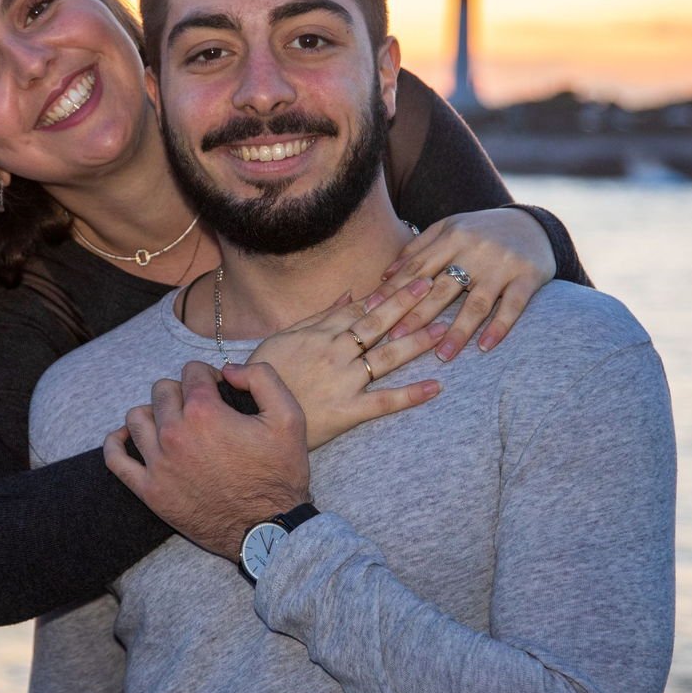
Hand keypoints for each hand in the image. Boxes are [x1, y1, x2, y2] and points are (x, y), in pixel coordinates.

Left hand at [103, 360, 309, 559]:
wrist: (267, 529)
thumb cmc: (279, 474)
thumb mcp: (289, 416)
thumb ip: (261, 377)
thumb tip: (228, 370)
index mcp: (204, 412)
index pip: (191, 371)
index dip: (209, 377)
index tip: (220, 392)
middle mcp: (174, 434)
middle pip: (162, 390)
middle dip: (182, 391)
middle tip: (201, 409)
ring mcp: (158, 463)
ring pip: (137, 417)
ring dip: (154, 412)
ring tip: (173, 423)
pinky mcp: (149, 490)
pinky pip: (115, 459)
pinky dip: (117, 442)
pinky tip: (129, 437)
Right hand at [246, 279, 446, 449]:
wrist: (248, 417)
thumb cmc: (265, 376)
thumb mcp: (283, 338)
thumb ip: (319, 317)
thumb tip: (349, 294)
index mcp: (320, 334)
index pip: (360, 308)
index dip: (388, 292)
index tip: (412, 275)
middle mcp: (335, 353)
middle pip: (377, 323)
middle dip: (407, 302)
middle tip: (434, 284)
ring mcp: (343, 381)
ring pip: (386, 357)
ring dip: (416, 342)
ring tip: (443, 328)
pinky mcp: (347, 411)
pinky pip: (384, 402)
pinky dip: (411, 395)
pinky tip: (435, 387)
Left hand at [372, 208, 554, 357]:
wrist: (533, 224)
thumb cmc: (481, 231)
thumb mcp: (449, 229)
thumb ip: (418, 249)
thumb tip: (385, 276)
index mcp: (452, 237)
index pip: (417, 268)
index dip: (393, 292)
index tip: (371, 313)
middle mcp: (475, 249)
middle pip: (441, 288)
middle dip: (416, 315)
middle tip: (395, 340)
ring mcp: (502, 264)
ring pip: (477, 302)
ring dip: (458, 331)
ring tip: (442, 355)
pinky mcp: (528, 276)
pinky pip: (513, 306)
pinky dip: (499, 327)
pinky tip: (485, 347)